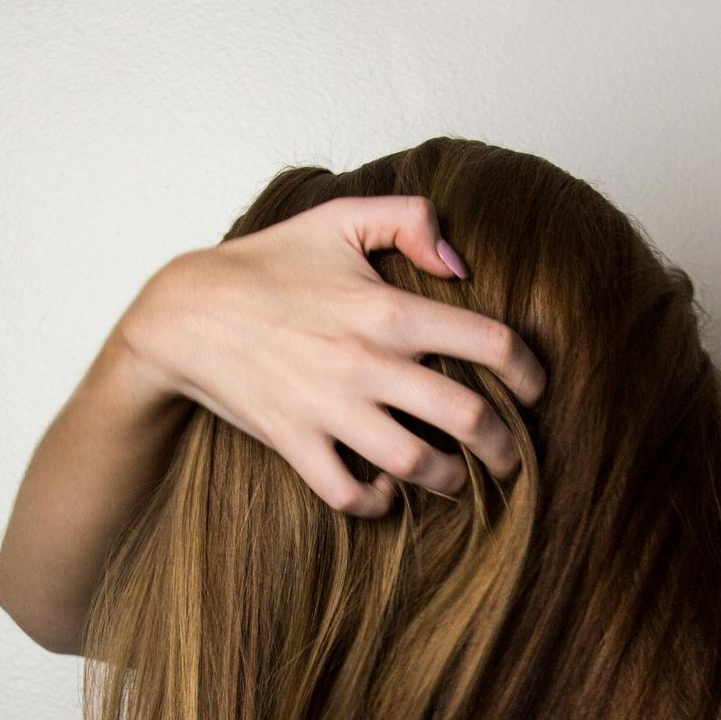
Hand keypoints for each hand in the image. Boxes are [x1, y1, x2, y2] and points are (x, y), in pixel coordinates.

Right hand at [113, 194, 547, 516]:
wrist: (185, 312)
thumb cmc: (267, 264)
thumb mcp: (338, 218)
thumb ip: (410, 220)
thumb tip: (462, 265)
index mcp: (388, 308)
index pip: (491, 343)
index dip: (530, 372)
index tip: (536, 390)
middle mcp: (367, 363)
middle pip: (469, 419)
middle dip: (506, 447)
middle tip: (513, 457)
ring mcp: (330, 408)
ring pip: (418, 465)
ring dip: (451, 480)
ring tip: (459, 477)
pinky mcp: (295, 443)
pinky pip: (350, 494)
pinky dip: (379, 501)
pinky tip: (388, 488)